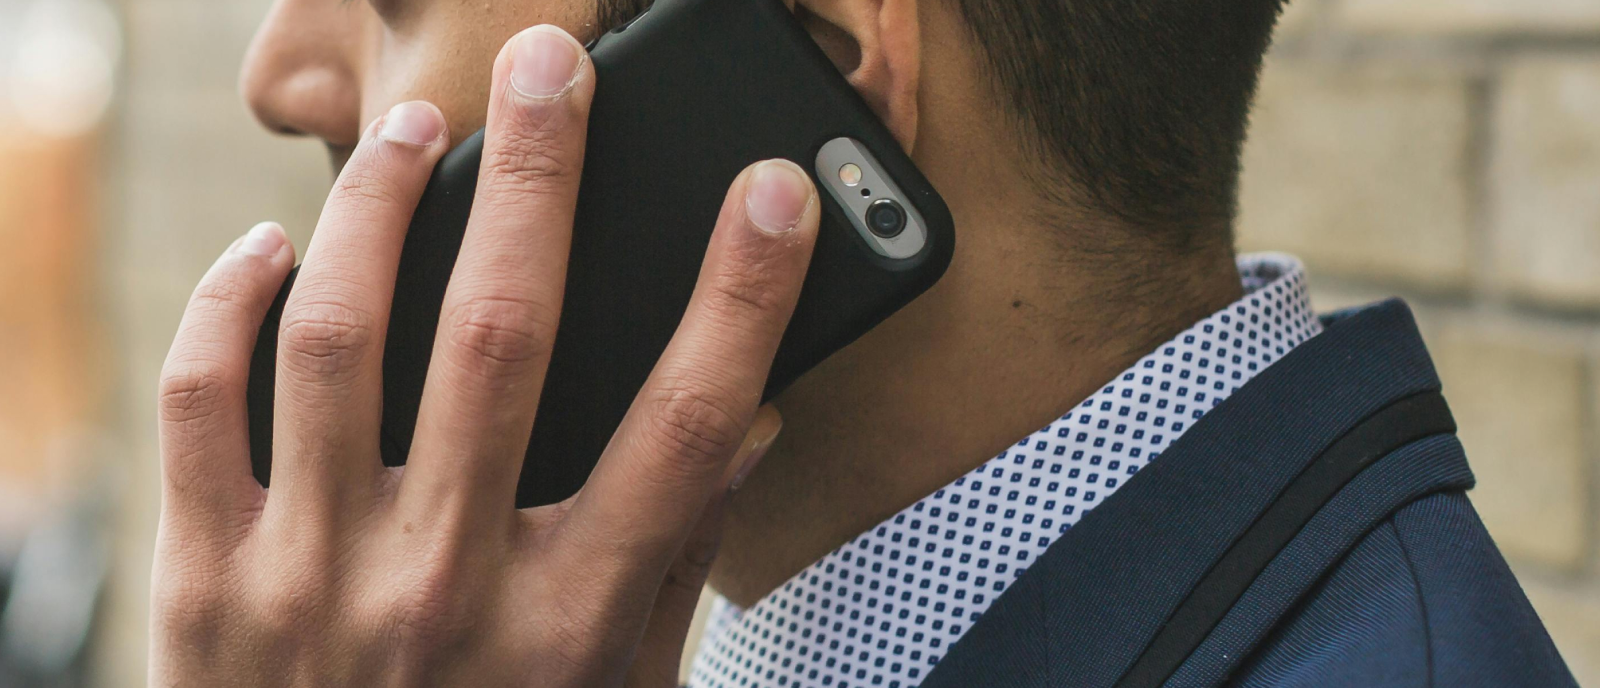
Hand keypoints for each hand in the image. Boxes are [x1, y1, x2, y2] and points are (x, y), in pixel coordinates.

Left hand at [152, 25, 816, 686]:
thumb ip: (678, 561)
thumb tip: (749, 423)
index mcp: (573, 623)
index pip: (689, 426)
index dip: (742, 294)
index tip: (773, 193)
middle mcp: (445, 590)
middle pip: (503, 335)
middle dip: (539, 178)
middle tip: (551, 67)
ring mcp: (310, 582)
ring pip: (338, 337)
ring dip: (383, 209)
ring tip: (417, 132)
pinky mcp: (203, 583)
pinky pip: (203, 402)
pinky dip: (233, 302)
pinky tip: (280, 246)